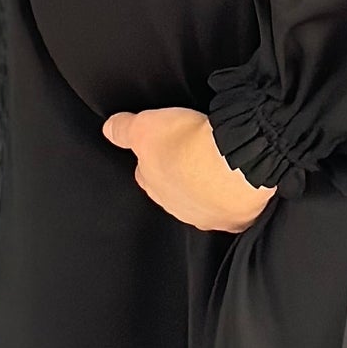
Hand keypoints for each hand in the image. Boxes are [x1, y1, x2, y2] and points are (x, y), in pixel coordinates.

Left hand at [101, 106, 276, 232]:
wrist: (232, 164)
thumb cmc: (191, 147)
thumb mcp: (145, 127)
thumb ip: (123, 129)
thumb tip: (108, 130)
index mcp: (154, 185)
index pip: (145, 174)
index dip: (153, 158)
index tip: (162, 147)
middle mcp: (176, 206)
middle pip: (174, 191)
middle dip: (181, 176)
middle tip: (191, 154)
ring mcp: (205, 215)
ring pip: (202, 203)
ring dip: (208, 188)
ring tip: (218, 166)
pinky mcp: (233, 220)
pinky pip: (231, 212)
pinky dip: (232, 200)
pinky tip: (238, 185)